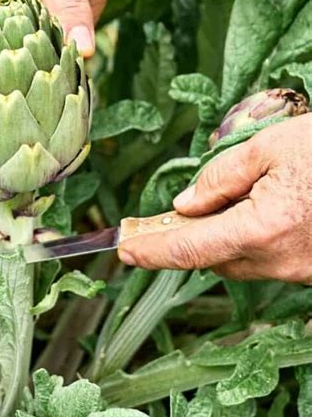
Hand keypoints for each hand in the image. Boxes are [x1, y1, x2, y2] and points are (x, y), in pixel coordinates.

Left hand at [118, 114, 311, 282]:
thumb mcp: (271, 147)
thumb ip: (221, 177)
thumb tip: (185, 204)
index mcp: (264, 228)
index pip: (190, 248)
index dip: (152, 251)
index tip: (124, 250)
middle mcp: (280, 260)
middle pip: (212, 257)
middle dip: (184, 239)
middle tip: (154, 221)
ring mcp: (299, 270)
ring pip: (237, 260)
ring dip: (215, 238)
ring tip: (206, 208)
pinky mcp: (311, 269)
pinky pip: (262, 259)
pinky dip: (243, 239)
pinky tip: (246, 212)